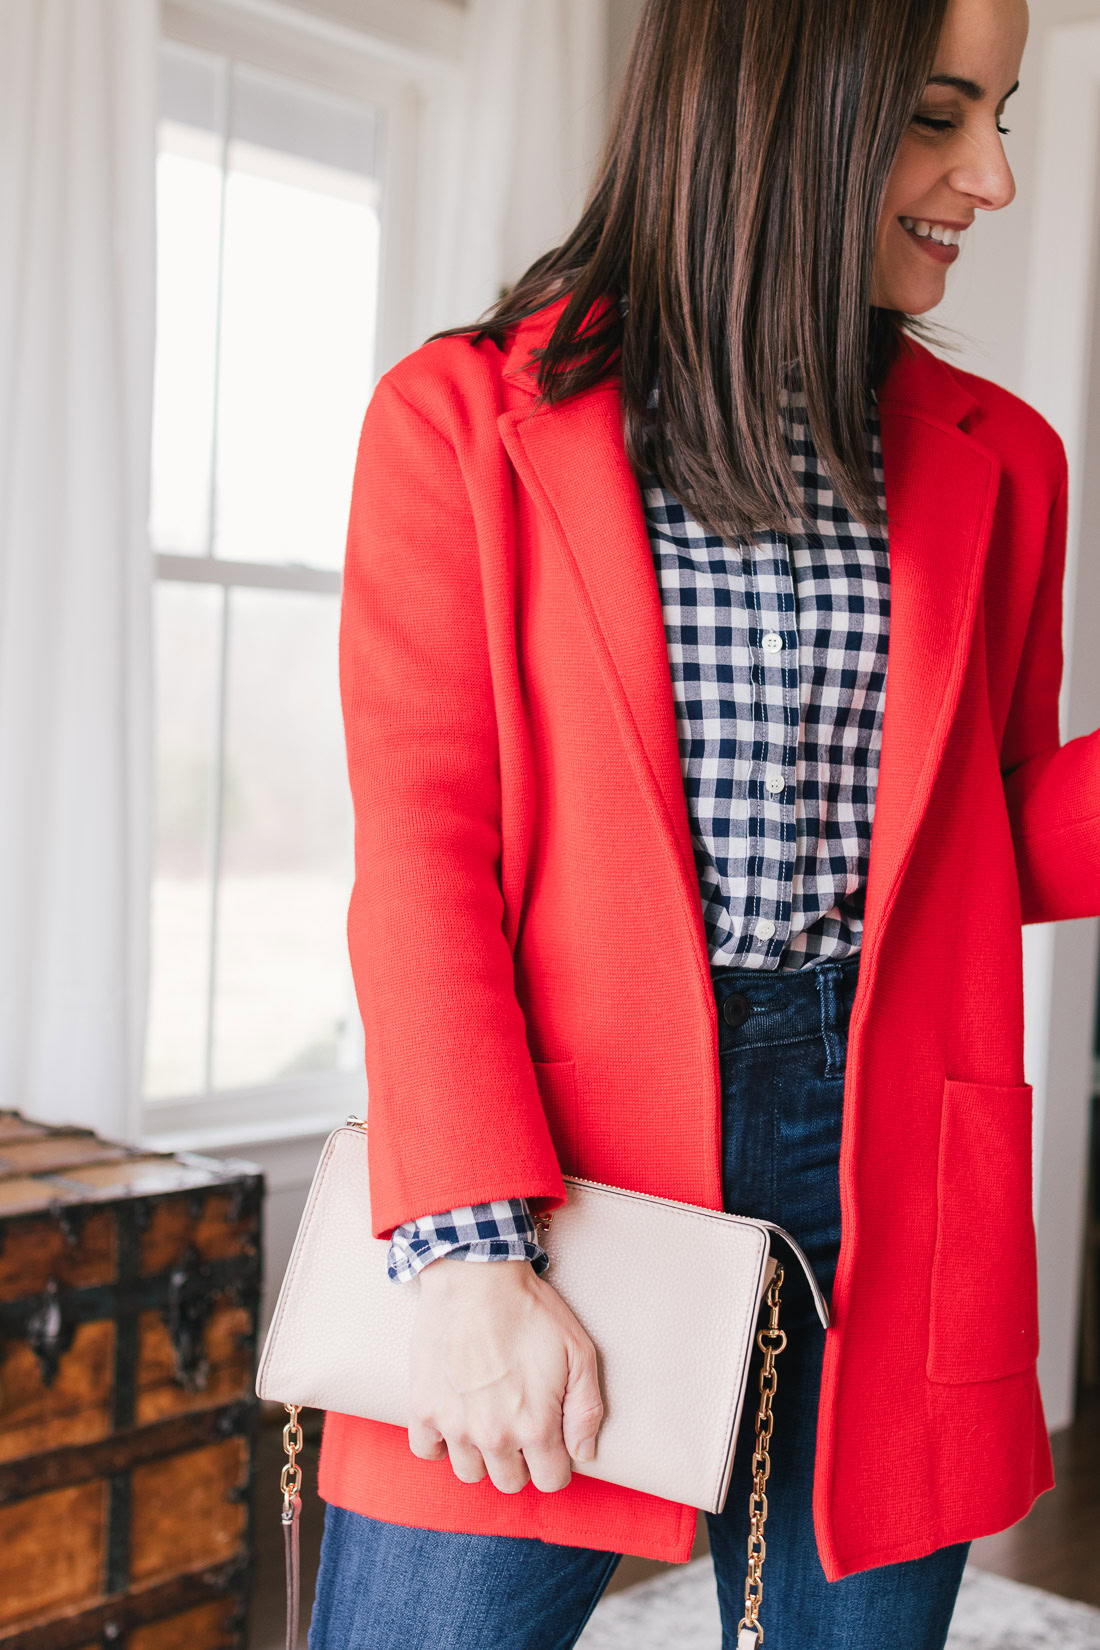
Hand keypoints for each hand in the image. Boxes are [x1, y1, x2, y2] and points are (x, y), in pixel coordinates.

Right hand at [407, 1258, 603, 1493]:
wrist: (475, 1276)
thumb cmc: (530, 1310)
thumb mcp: (579, 1352)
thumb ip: (586, 1409)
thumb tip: (583, 1453)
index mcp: (535, 1426)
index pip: (551, 1481)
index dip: (556, 1461)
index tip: (550, 1438)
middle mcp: (493, 1436)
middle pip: (509, 1482)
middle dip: (520, 1460)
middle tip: (519, 1423)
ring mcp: (454, 1425)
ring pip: (469, 1473)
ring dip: (481, 1454)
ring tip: (487, 1419)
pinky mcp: (423, 1408)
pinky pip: (427, 1451)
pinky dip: (439, 1441)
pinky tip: (454, 1417)